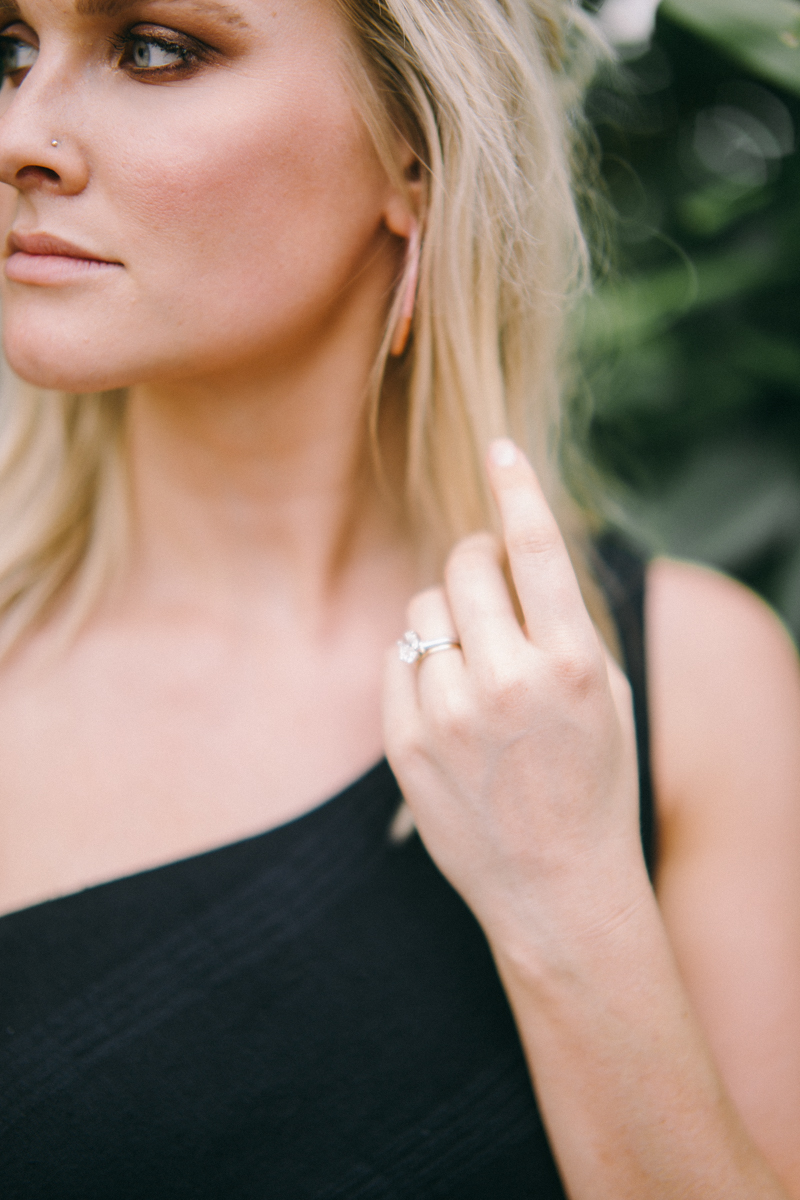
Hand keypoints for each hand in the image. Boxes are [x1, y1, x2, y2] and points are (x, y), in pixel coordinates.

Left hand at [383, 440, 644, 954]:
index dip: (518, 489)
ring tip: (476, 664)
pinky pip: (398, 659)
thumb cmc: (594, 782)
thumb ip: (565, 625)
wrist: (557, 890)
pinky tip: (449, 701)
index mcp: (574, 664)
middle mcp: (508, 681)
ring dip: (447, 619)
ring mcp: (450, 714)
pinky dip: (420, 663)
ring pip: (423, 611)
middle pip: (463, 566)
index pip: (540, 549)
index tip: (500, 447)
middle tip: (487, 579)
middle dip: (473, 560)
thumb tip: (514, 558)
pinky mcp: (405, 742)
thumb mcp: (607, 696)